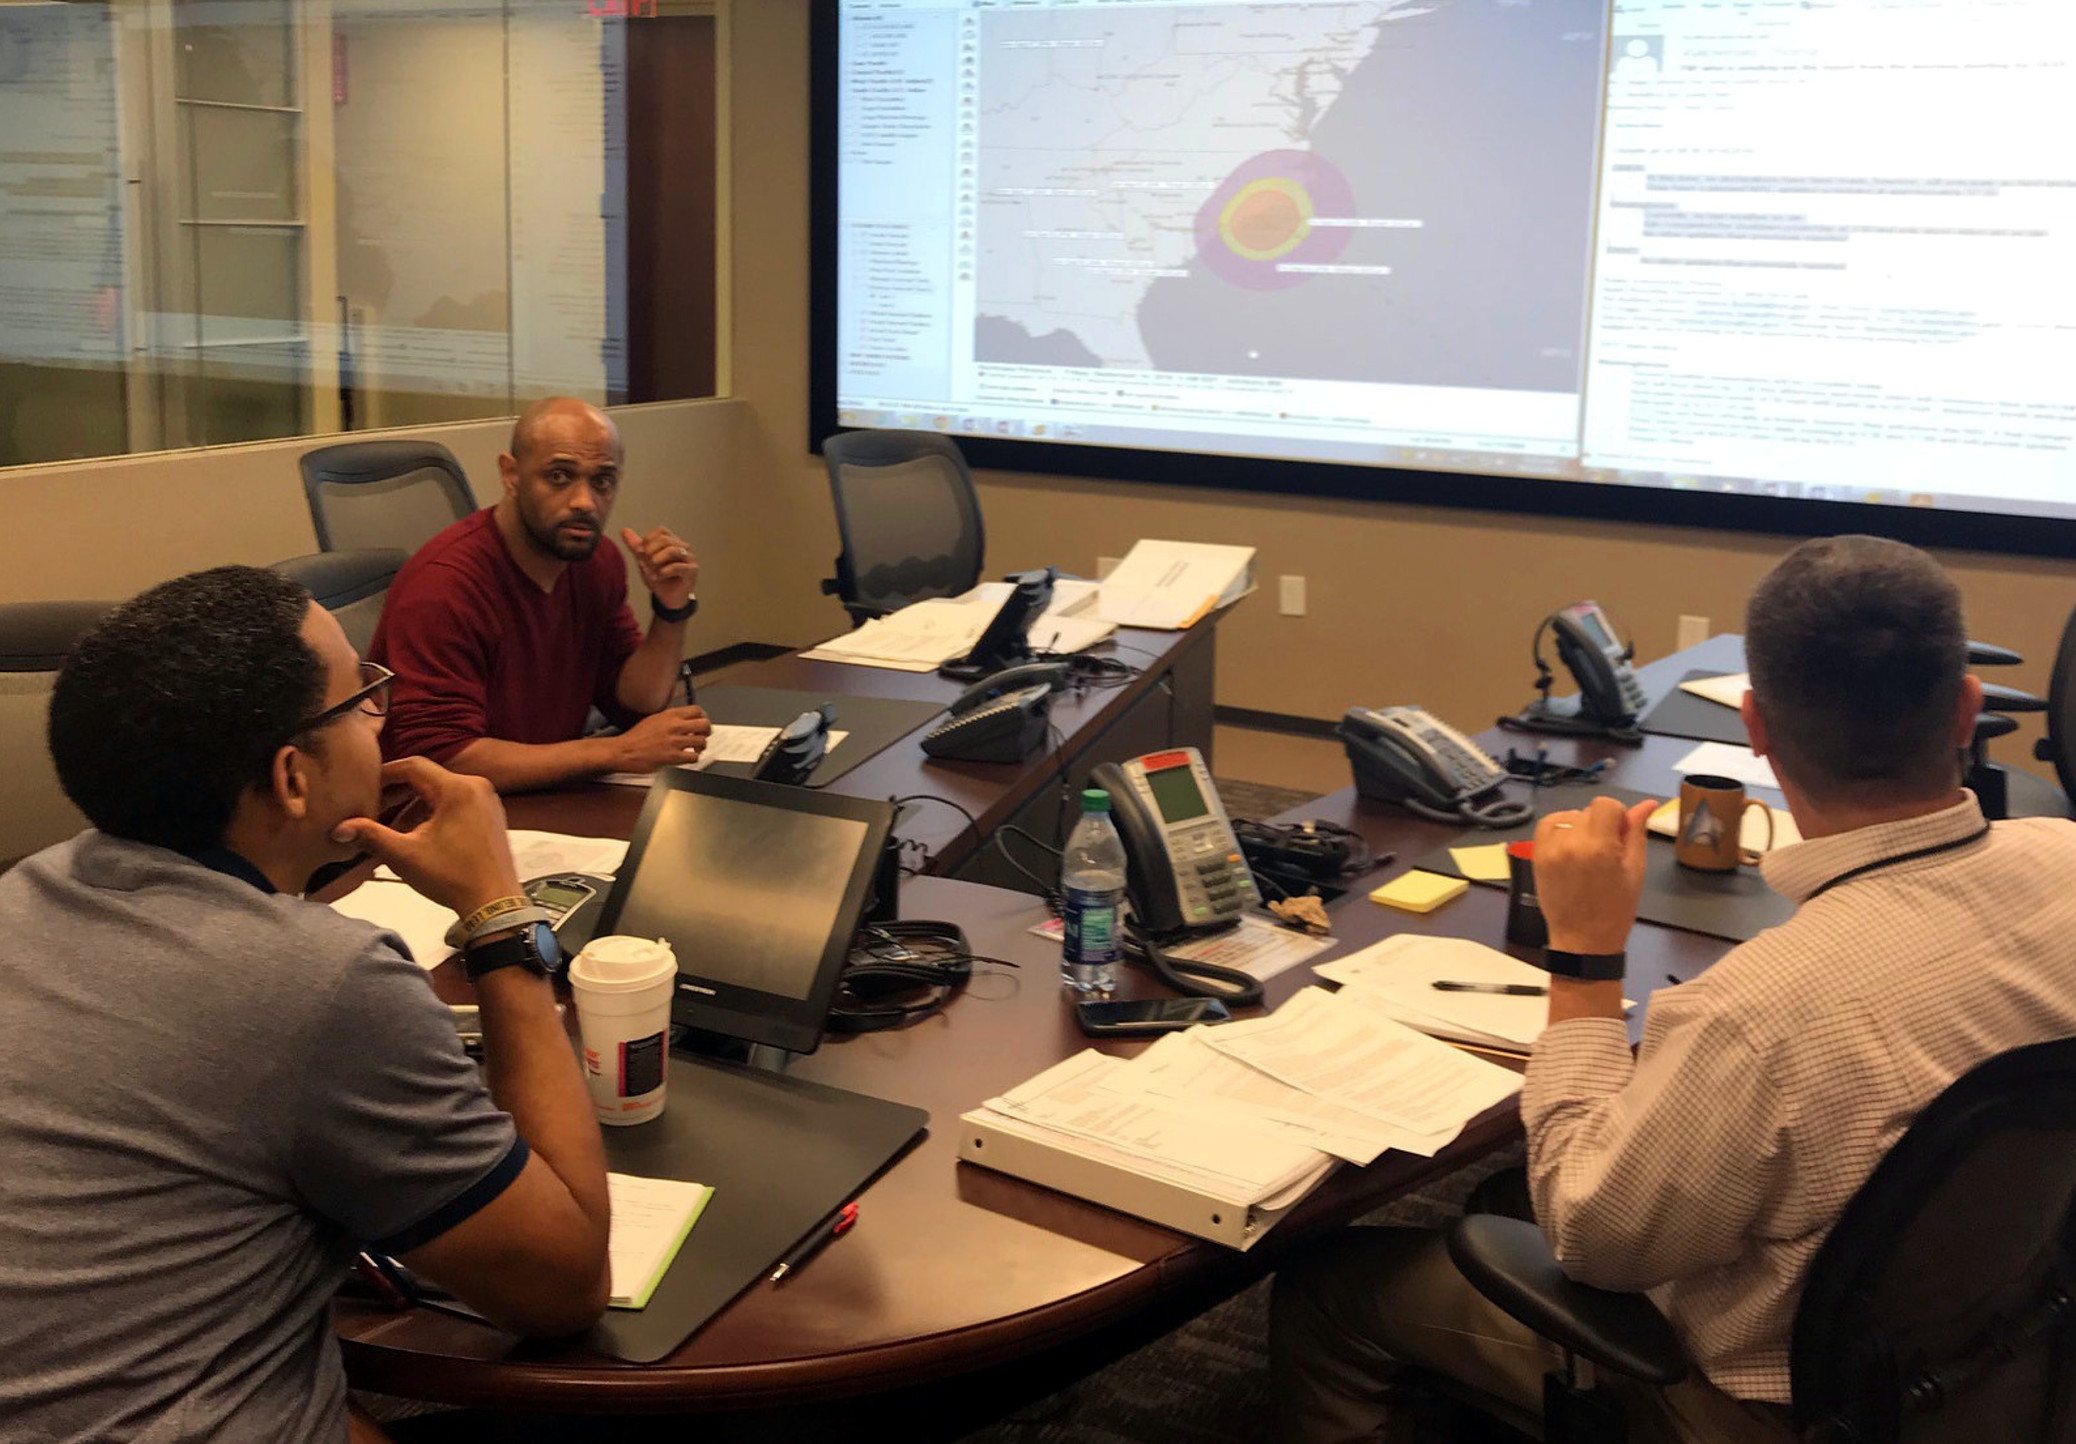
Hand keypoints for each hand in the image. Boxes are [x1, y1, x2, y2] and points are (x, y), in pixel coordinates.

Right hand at [332, 757, 521, 917]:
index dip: (385, 774)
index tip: (365, 785)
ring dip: (415, 804)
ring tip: (390, 825)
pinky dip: (434, 811)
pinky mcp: (491, 815)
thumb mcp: (404, 855)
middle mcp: (477, 786)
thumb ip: (370, 836)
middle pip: (428, 778)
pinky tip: (417, 832)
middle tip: (373, 809)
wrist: (494, 903)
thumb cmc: (451, 877)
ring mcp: (488, 800)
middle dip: (397, 793)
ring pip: (442, 791)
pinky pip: (457, 802)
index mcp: (457, 788)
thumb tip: (338, 829)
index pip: (413, 766)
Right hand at [611, 705, 711, 772]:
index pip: (697, 710)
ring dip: (701, 747)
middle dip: (706, 732)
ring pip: (702, 741)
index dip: (702, 717)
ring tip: (695, 749)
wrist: (624, 750)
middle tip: (702, 736)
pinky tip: (687, 758)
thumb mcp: (653, 719)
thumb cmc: (635, 738)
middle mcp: (674, 726)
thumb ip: (670, 718)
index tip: (701, 723)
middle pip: (705, 724)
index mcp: (670, 715)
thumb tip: (683, 720)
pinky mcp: (673, 756)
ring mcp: (675, 741)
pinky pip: (694, 757)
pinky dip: (693, 759)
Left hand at [621, 525, 697, 609]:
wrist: (668, 598)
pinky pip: (677, 567)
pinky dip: (664, 572)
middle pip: (665, 539)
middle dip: (650, 550)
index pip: (661, 531)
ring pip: (673, 550)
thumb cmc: (659, 577)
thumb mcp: (644, 561)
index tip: (639, 551)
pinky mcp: (692, 570)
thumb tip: (624, 530)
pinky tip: (658, 577)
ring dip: (657, 560)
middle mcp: (682, 547)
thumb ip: (635, 546)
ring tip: (651, 569)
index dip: (648, 539)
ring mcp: (689, 558)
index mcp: (672, 542)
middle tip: (644, 561)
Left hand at [1532, 795, 1657, 954]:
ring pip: (1568, 816)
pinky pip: (1547, 825)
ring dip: (1580, 826)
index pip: (1606, 804)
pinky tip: (1571, 844)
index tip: (1621, 837)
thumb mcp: (1635, 870)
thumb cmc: (1616, 909)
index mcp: (1599, 846)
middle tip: (1607, 851)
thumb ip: (1637, 832)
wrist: (1583, 940)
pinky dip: (1560, 828)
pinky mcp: (1537, 855)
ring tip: (1588, 852)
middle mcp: (1570, 843)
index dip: (1619, 816)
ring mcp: (1550, 849)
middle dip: (1602, 824)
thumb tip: (1647, 803)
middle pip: (1588, 810)